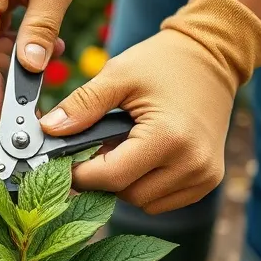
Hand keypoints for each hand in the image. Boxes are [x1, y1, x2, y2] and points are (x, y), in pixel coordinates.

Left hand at [39, 0, 260, 213]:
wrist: (212, 57)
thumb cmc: (164, 62)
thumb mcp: (118, 75)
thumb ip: (82, 105)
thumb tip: (48, 130)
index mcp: (169, 137)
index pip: (111, 178)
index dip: (79, 173)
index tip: (60, 161)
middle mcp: (191, 163)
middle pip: (127, 195)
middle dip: (102, 178)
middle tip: (94, 148)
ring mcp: (204, 176)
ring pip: (144, 203)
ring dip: (124, 184)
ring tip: (121, 148)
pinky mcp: (208, 180)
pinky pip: (163, 201)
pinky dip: (145, 186)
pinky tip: (142, 158)